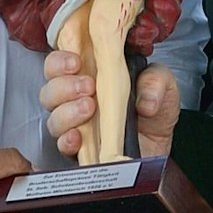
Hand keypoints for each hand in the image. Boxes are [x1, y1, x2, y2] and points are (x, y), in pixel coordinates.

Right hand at [41, 51, 180, 160]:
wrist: (160, 144)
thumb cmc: (154, 107)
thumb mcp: (162, 85)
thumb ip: (156, 81)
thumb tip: (146, 101)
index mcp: (89, 75)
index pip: (59, 64)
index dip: (59, 61)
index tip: (75, 62)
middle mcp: (75, 99)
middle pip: (50, 91)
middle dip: (64, 86)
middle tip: (87, 86)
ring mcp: (76, 126)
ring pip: (53, 118)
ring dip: (67, 112)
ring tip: (89, 108)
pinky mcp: (80, 151)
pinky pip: (62, 146)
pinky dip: (67, 140)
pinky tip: (78, 136)